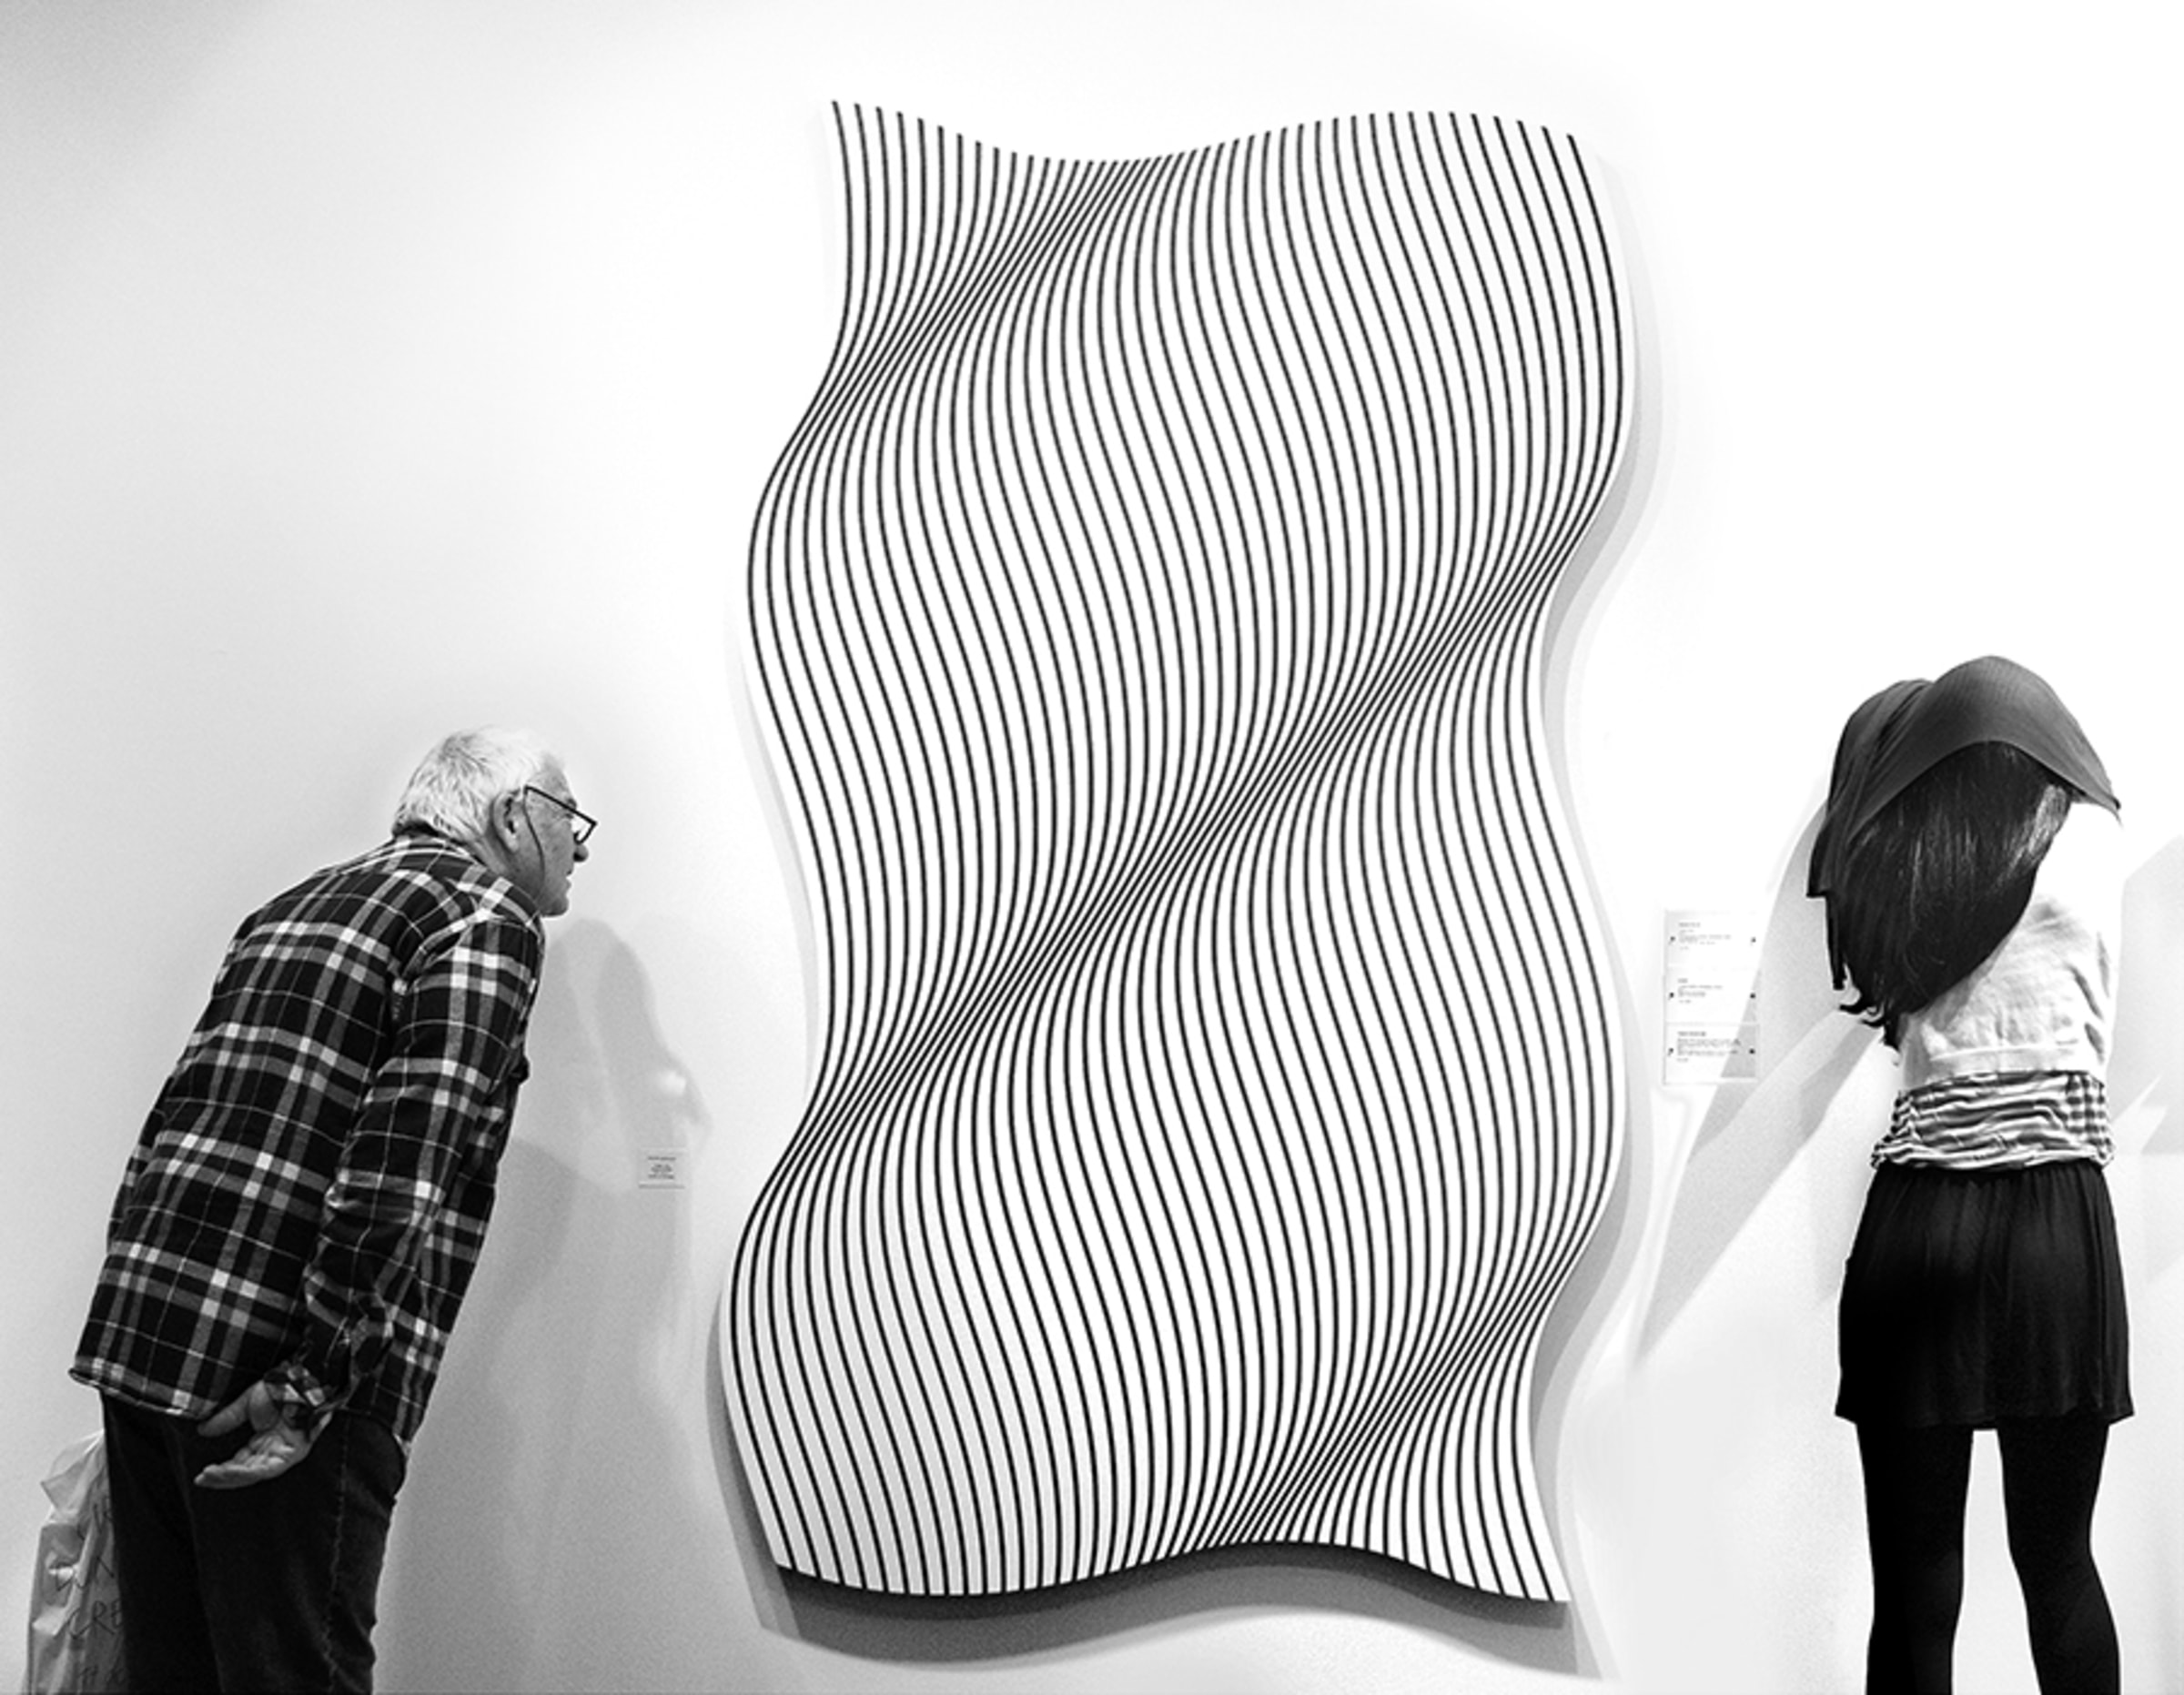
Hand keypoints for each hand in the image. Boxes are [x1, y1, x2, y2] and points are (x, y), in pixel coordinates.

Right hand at [193, 1380, 317, 1489]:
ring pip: (253, 1474)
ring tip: (209, 1476)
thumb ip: (227, 1418)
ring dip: (229, 1476)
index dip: (221, 1471)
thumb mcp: (247, 1403)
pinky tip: (227, 1471)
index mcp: (266, 1442)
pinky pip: (266, 1469)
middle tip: (201, 1480)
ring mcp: (285, 1454)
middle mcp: (275, 1451)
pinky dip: (245, 1472)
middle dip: (222, 1478)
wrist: (301, 1379)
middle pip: (245, 1473)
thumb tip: (202, 1430)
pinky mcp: (292, 1454)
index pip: (240, 1464)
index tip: (201, 1476)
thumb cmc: (280, 1388)